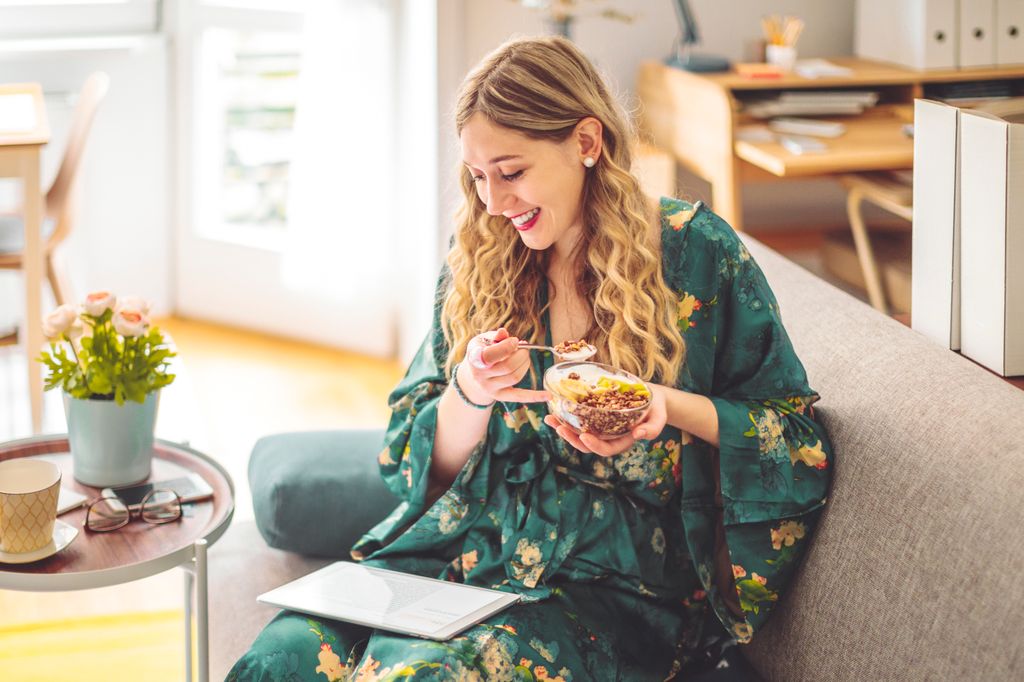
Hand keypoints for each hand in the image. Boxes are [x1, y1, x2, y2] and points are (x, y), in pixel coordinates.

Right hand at [459, 328, 549, 403]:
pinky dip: (534, 396)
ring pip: (515, 377)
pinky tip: (547, 396)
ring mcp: (490, 388)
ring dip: (525, 364)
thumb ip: (495, 336)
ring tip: (525, 357)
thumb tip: (504, 333)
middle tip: (525, 348)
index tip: (516, 341)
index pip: (491, 355)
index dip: (507, 347)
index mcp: (475, 359)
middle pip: (507, 367)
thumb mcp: (483, 341)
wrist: (473, 374)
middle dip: (521, 355)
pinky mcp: (500, 396)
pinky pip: (519, 396)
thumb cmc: (482, 352)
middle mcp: (480, 376)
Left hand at [543, 383, 667, 456]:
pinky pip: (579, 419)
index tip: (584, 436)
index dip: (594, 446)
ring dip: (564, 428)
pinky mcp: (595, 416)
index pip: (607, 449)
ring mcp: (600, 427)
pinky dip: (565, 416)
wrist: (651, 396)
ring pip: (579, 433)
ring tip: (550, 419)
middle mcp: (609, 436)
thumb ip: (652, 428)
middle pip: (587, 444)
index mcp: (623, 440)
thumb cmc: (656, 407)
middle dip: (572, 438)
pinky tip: (554, 409)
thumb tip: (638, 435)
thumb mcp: (659, 417)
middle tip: (560, 428)